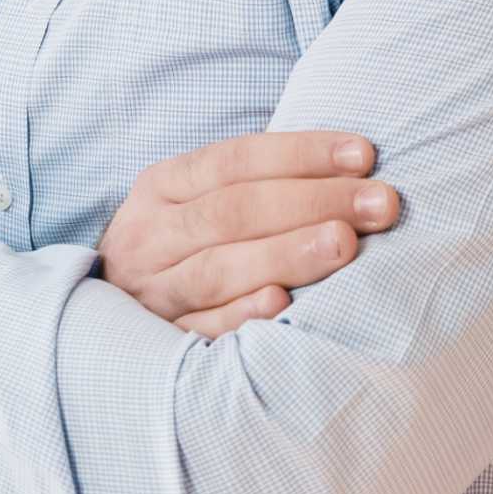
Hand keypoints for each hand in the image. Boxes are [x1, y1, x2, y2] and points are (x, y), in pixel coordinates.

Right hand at [99, 131, 400, 335]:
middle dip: (313, 202)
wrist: (112, 306)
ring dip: (284, 254)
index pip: (235, 160)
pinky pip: (202, 329)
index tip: (365, 155)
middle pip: (234, 212)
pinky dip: (241, 314)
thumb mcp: (198, 198)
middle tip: (380, 204)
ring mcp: (152, 290)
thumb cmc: (186, 240)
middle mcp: (151, 234)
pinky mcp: (161, 339)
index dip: (301, 154)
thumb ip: (260, 182)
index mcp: (163, 185)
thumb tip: (355, 164)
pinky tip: (283, 304)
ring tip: (343, 245)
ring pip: (217, 268)